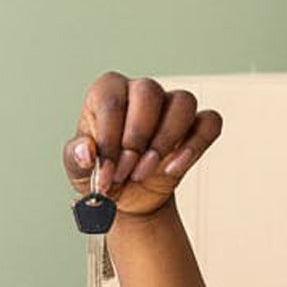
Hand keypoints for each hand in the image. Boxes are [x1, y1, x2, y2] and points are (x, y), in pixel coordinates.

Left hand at [63, 74, 222, 220]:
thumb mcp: (78, 169)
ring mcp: (170, 107)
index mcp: (107, 93)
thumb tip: (87, 151)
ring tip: (145, 172)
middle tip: (126, 170)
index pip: (111, 100)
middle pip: (149, 91)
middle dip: (137, 136)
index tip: (106, 170)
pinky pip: (209, 123)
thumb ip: (77, 157)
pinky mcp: (194, 127)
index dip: (109, 138)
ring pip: (183, 102)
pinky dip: (194, 145)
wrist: (128, 196)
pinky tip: (172, 168)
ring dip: (165, 140)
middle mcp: (140, 92)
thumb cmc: (103, 172)